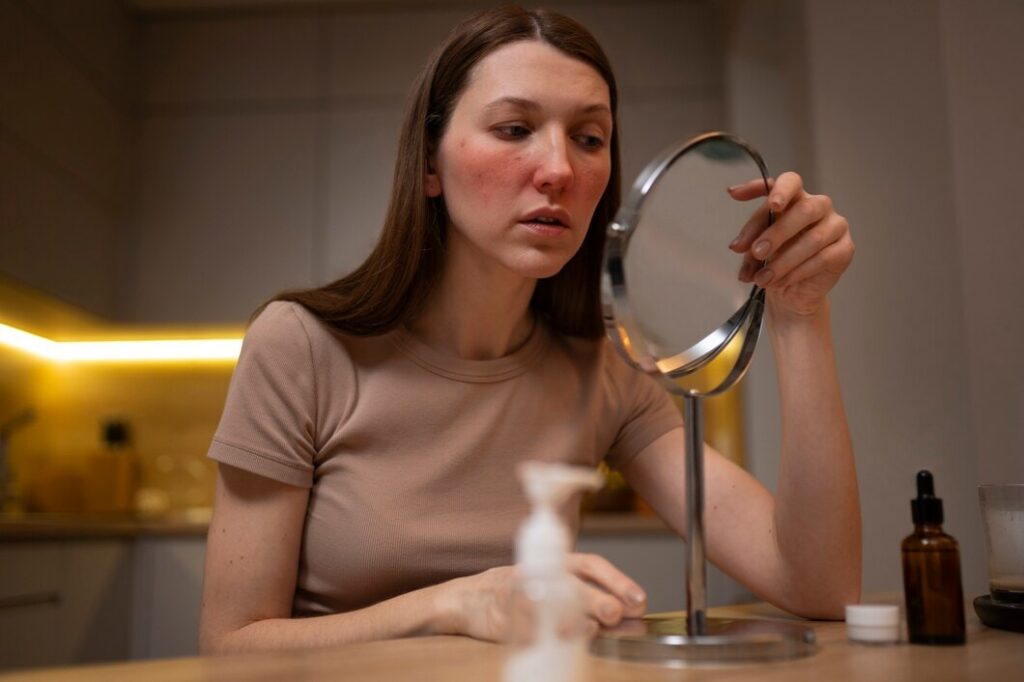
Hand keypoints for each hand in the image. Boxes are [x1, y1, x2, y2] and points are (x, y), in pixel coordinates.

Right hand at [440, 553, 647, 641]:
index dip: (618, 580)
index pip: (593, 565)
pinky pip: (526, 622)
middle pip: (575, 583)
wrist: (472, 600)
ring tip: (591, 629)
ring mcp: (522, 591)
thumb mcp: (559, 592)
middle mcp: (543, 573)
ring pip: (552, 601)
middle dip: (598, 599)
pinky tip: (558, 639)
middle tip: (617, 613)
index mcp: (560, 564)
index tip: (639, 600)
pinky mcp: (503, 613)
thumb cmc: (525, 596)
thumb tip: (632, 618)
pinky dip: (542, 631)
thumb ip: (593, 604)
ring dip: (574, 617)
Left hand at [727, 172, 853, 319]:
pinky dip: (798, 271)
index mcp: (795, 197)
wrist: (792, 291)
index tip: (758, 201)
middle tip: (756, 252)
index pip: (789, 182)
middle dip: (776, 232)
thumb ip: (748, 244)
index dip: (777, 189)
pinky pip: (823, 258)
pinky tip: (782, 281)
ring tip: (762, 278)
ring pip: (813, 238)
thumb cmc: (774, 260)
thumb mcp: (754, 250)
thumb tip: (737, 245)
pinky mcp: (845, 249)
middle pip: (803, 210)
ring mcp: (836, 225)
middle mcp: (819, 205)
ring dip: (783, 261)